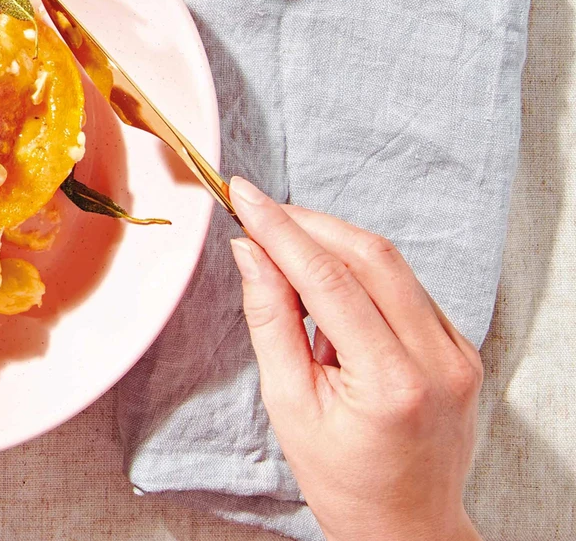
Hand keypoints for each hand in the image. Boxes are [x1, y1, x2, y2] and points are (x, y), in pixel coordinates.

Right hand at [231, 179, 483, 540]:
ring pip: (392, 266)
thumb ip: (270, 319)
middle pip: (371, 257)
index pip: (329, 279)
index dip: (281, 229)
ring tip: (285, 255)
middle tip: (259, 212)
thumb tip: (251, 251)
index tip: (243, 194)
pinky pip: (407, 289)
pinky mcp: (461, 349)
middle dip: (309, 224)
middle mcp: (438, 360)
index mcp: (392, 382)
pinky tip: (328, 295)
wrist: (405, 524)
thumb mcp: (288, 403)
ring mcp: (458, 353)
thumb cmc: (342, 478)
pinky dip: (361, 275)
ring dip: (334, 246)